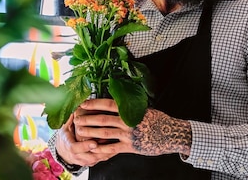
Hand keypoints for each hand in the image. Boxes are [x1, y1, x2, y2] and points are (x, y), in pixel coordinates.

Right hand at [53, 112, 115, 167]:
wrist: (64, 151)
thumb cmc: (66, 137)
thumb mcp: (65, 128)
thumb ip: (71, 119)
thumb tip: (75, 107)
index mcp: (69, 146)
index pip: (75, 148)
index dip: (85, 146)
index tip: (94, 143)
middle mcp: (76, 156)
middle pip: (88, 156)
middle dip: (100, 150)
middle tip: (110, 144)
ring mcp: (83, 161)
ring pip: (96, 159)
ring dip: (106, 153)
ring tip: (116, 145)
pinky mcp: (90, 163)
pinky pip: (100, 160)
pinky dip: (108, 155)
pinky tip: (116, 149)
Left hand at [73, 98, 192, 156]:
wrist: (171, 134)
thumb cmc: (158, 120)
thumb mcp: (145, 108)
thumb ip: (130, 106)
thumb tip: (117, 99)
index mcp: (131, 110)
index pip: (108, 104)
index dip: (94, 103)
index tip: (83, 103)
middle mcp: (128, 121)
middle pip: (103, 119)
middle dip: (88, 118)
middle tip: (77, 118)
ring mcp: (128, 135)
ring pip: (104, 133)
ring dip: (90, 132)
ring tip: (80, 131)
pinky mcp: (130, 146)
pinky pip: (112, 148)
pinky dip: (101, 148)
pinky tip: (92, 147)